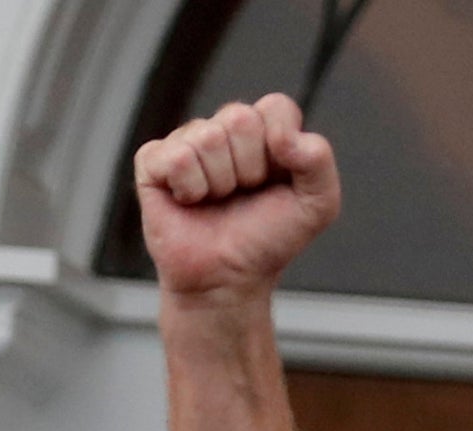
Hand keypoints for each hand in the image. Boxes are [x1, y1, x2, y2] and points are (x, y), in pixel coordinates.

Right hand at [135, 94, 340, 303]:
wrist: (227, 280)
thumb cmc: (266, 241)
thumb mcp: (317, 205)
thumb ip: (319, 160)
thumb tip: (285, 136)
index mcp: (263, 131)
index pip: (275, 107)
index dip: (279, 147)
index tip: (273, 182)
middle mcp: (223, 129)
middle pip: (239, 118)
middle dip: (248, 168)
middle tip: (242, 196)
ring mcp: (187, 142)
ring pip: (207, 138)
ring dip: (218, 183)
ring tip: (216, 202)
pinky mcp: (153, 162)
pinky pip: (175, 157)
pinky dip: (188, 188)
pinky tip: (189, 202)